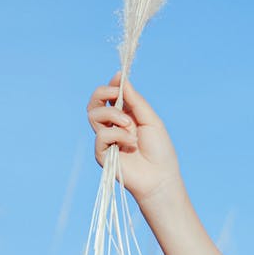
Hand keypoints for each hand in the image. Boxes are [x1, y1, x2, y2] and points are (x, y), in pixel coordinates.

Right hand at [86, 71, 181, 201]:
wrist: (160, 177)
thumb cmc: (160, 150)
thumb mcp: (150, 119)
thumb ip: (135, 100)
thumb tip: (121, 79)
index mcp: (126, 116)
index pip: (110, 96)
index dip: (112, 85)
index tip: (119, 77)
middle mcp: (113, 126)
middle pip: (95, 103)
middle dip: (102, 92)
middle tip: (115, 93)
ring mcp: (106, 139)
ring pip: (93, 115)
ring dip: (112, 114)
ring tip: (129, 125)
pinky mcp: (102, 154)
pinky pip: (101, 136)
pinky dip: (117, 134)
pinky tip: (130, 142)